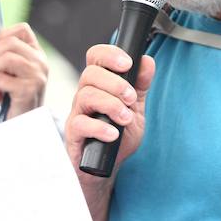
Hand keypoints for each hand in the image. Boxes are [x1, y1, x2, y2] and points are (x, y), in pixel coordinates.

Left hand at [0, 22, 47, 118]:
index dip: (2, 36)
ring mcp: (37, 76)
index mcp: (37, 54)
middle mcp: (41, 62)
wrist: (24, 125)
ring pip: (6, 58)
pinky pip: (1, 78)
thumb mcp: (1, 72)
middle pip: (10, 42)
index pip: (22, 29)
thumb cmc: (13, 98)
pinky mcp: (29, 90)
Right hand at [64, 44, 154, 176]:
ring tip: (125, 118)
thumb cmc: (118, 134)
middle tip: (131, 98)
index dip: (109, 54)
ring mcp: (78, 114)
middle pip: (90, 74)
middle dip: (115, 83)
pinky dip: (100, 128)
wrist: (107, 166)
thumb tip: (147, 61)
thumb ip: (140, 85)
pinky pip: (80, 124)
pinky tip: (114, 134)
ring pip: (86, 96)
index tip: (128, 64)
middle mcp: (85, 95)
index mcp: (99, 84)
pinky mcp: (74, 134)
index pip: (96, 57)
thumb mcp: (135, 108)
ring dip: (111, 104)